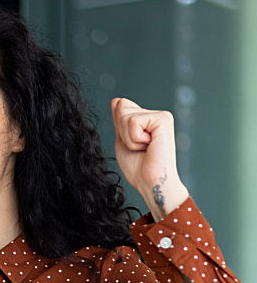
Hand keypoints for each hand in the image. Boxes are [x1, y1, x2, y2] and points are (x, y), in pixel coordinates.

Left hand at [110, 97, 188, 219]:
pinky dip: (134, 139)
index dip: (119, 129)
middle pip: (122, 109)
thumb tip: (117, 100)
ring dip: (129, 138)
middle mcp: (156, 115)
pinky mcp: (164, 119)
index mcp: (147, 119)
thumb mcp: (123, 140)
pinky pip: (134, 122)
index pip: (121, 107)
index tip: (133, 145)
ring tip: (143, 148)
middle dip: (123, 133)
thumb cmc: (138, 167)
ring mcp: (162, 116)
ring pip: (126, 116)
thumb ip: (120, 121)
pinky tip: (148, 146)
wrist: (150, 182)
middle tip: (138, 148)